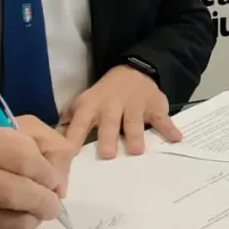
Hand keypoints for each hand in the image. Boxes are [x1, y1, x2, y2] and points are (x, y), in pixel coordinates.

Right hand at [0, 116, 74, 228]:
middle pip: (11, 193)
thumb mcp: (13, 131)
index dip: (46, 172)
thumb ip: (47, 146)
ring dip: (29, 222)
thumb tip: (59, 183)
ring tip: (32, 214)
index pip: (21, 156)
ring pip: (5, 225)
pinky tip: (9, 222)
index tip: (53, 180)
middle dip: (43, 202)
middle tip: (51, 204)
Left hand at [63, 65, 181, 159]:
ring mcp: (135, 106)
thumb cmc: (105, 95)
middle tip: (108, 155)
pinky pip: (162, 118)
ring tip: (136, 150)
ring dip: (135, 135)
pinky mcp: (154, 106)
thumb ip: (70, 120)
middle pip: (109, 124)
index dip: (73, 140)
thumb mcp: (85, 102)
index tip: (68, 158)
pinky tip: (176, 138)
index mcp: (92, 107)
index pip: (79, 124)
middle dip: (108, 138)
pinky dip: (169, 128)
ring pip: (134, 122)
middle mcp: (112, 106)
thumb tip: (52, 139)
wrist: (133, 70)